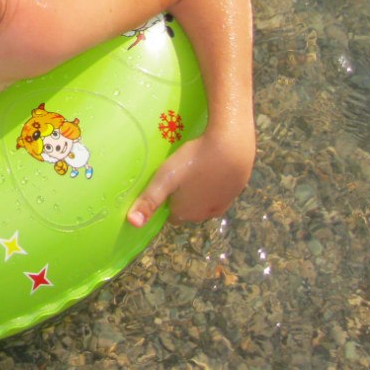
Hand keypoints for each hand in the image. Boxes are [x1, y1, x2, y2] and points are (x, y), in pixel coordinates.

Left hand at [127, 131, 253, 227]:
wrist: (231, 146)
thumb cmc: (194, 162)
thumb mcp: (165, 178)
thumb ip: (149, 200)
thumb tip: (133, 223)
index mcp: (186, 213)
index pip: (170, 214)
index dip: (165, 200)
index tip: (163, 183)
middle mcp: (205, 214)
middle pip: (187, 208)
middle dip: (180, 196)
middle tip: (176, 173)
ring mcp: (223, 203)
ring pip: (204, 200)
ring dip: (197, 189)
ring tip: (191, 167)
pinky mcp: (236, 190)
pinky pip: (218, 190)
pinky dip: (213, 181)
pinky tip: (209, 165)